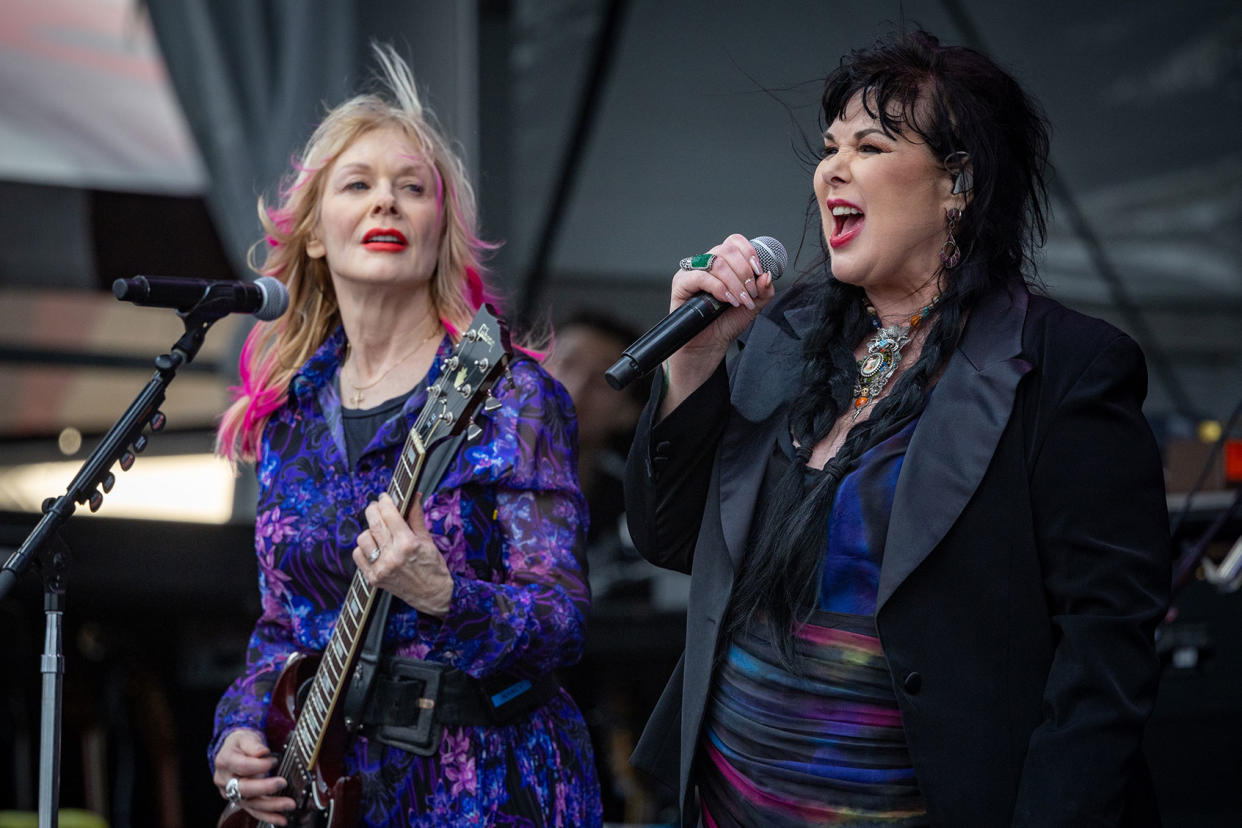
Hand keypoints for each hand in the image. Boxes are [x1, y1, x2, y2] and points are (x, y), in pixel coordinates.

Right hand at [212, 728, 295, 824]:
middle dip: (264, 788)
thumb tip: (262, 752)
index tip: (273, 761)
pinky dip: (267, 816)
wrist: (233, 751)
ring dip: (271, 806)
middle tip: (282, 783)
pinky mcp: (239, 801)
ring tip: (288, 805)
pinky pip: (253, 810)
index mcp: (225, 761)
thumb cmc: (241, 743)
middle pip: (244, 788)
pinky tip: (280, 819)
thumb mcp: (246, 737)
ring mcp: (231, 793)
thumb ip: (254, 745)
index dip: (258, 765)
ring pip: (250, 803)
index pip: (242, 766)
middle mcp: (225, 780)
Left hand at [354, 492, 453, 615]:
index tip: (385, 497)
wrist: (433, 595)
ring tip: (378, 532)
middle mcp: (393, 555)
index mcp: (408, 543)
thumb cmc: (433, 567)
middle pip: (374, 522)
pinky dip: (363, 548)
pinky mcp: (374, 578)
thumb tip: (414, 496)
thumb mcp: (427, 540)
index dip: (385, 501)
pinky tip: (374, 547)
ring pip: (363, 538)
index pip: (389, 514)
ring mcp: (381, 568)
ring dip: (370, 531)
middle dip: (374, 509)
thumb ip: (416, 517)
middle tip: (377, 507)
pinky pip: (358, 555)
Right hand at [663, 233, 776, 412]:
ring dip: (734, 281)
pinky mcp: (680, 284)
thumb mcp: (751, 307)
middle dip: (744, 271)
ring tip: (740, 300)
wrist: (707, 348)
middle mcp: (706, 264)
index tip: (759, 270)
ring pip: (715, 261)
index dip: (749, 252)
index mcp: (723, 264)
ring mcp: (692, 272)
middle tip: (750, 293)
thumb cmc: (724, 326)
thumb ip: (762, 291)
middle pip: (727, 250)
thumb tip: (767, 275)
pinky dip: (718, 287)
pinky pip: (700, 276)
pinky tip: (727, 300)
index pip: (735, 242)